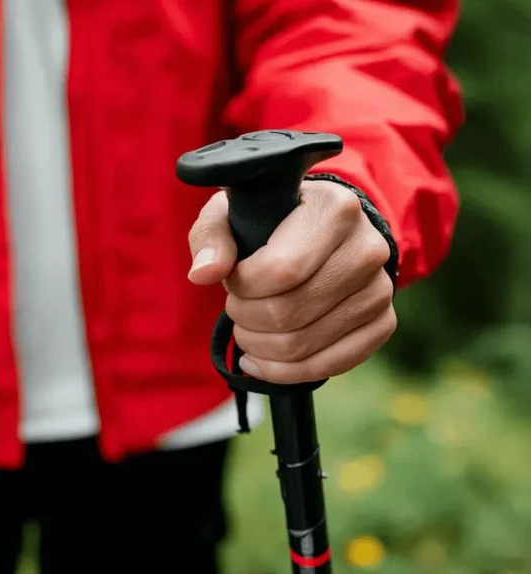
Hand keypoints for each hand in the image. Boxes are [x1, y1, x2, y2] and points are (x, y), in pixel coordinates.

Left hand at [187, 180, 395, 383]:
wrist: (320, 232)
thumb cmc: (268, 222)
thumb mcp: (230, 214)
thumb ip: (211, 238)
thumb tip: (203, 274)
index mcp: (335, 209)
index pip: (281, 270)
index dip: (243, 286)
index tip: (233, 278)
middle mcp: (368, 248)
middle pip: (289, 312)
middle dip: (246, 318)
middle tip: (236, 306)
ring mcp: (381, 289)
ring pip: (303, 344)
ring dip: (258, 346)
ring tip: (246, 329)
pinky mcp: (383, 323)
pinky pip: (329, 366)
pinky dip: (284, 371)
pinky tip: (261, 358)